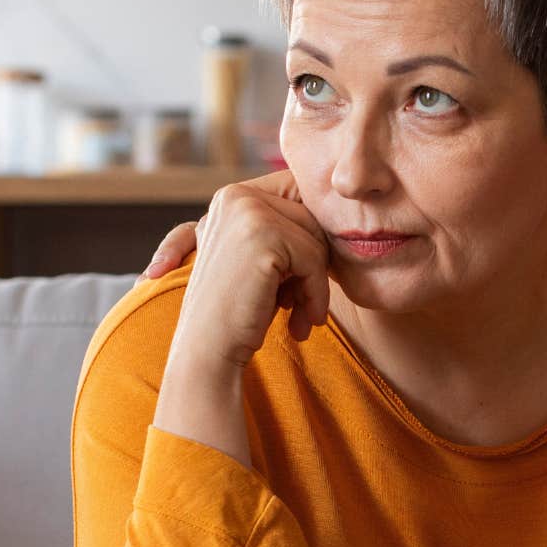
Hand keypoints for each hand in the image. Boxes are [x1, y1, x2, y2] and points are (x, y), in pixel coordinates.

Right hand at [167, 171, 330, 375]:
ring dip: (316, 285)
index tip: (301, 288)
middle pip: (311, 222)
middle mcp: (236, 196)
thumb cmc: (241, 311)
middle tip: (302, 307)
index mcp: (233, 196)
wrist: (208, 350)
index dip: (311, 250)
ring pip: (316, 241)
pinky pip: (314, 259)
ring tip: (302, 316)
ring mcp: (247, 212)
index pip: (302, 207)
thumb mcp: (262, 261)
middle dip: (314, 268)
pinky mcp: (261, 235)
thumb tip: (339, 217)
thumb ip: (287, 232)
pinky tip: (305, 322)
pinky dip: (317, 295)